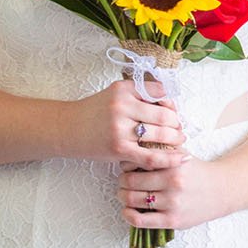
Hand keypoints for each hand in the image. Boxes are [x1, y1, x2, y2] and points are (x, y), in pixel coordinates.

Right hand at [67, 79, 185, 167]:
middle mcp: (122, 106)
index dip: (173, 104)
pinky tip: (179, 158)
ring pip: (160, 134)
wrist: (67, 128)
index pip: (162, 93)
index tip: (175, 112)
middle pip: (164, 116)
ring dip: (175, 139)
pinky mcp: (118, 149)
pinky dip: (168, 158)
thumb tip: (172, 102)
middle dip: (177, 124)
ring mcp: (120, 128)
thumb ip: (140, 94)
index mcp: (124, 89)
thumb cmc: (95, 111)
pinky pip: (150, 156)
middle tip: (180, 130)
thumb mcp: (116, 93)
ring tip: (178, 141)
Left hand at [118, 156, 225, 231]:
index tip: (127, 166)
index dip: (127, 164)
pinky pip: (139, 220)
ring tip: (125, 194)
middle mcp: (173, 183)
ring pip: (132, 200)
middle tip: (123, 181)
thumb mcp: (183, 155)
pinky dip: (128, 215)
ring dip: (123, 197)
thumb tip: (135, 147)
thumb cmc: (198, 172)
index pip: (137, 162)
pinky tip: (128, 210)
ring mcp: (172, 203)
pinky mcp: (172, 220)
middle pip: (130, 182)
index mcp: (174, 165)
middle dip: (122, 181)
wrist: (222, 191)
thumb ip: (161, 151)